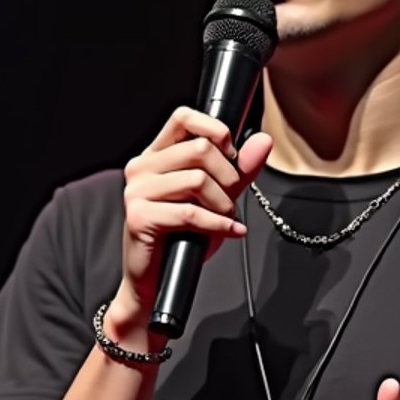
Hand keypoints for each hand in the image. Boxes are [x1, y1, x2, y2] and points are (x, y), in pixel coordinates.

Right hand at [109, 106, 271, 340]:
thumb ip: (239, 170)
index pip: (184, 117)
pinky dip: (219, 224)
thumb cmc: (183, 238)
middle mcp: (142, 168)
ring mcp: (137, 191)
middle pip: (199, 149)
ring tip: (226, 220)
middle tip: (231, 201)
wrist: (156, 282)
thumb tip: (263, 141)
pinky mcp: (139, 216)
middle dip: (228, 177)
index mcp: (156, 155)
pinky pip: (191, 212)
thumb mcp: (218, 199)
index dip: (215, 130)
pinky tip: (231, 232)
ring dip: (223, 204)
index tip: (232, 155)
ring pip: (198, 179)